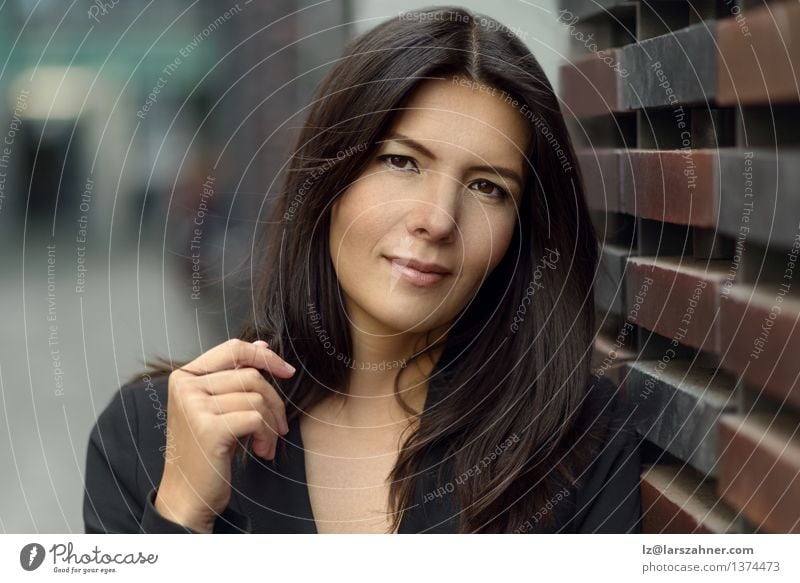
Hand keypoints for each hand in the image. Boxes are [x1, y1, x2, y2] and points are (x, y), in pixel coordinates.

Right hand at [154, 338, 295, 531]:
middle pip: (251, 376)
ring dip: (271, 424)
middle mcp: (185, 387)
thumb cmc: (204, 452)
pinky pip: (257, 418)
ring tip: (265, 443)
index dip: (265, 357)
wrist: (188, 495)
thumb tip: (261, 345)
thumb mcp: (216, 408)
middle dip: (274, 402)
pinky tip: (260, 450)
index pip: (233, 349)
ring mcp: (195, 406)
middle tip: (279, 426)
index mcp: (184, 376)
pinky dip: (267, 436)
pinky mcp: (209, 427)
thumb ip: (235, 375)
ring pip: (257, 398)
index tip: (287, 371)